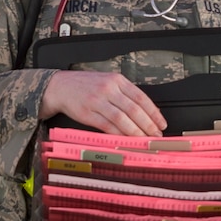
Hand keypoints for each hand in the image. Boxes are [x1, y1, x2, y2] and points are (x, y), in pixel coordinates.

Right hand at [39, 71, 165, 136]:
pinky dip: (118, 134)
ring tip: (144, 140)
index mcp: (116, 80)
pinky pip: (107, 126)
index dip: (154, 113)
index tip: (161, 124)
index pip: (141, 98)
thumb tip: (144, 111)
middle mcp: (108, 89)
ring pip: (122, 119)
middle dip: (148, 125)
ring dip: (136, 132)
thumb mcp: (107, 81)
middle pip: (134, 109)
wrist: (59, 86)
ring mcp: (97, 101)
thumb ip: (124, 93)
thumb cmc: (85, 85)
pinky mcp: (87, 113)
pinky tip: (126, 140)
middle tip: (156, 135)